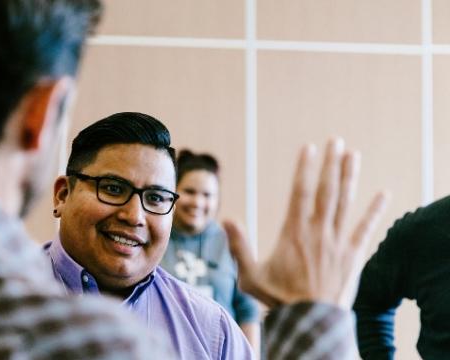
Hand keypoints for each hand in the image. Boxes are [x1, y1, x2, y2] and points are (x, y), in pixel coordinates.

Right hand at [225, 138, 388, 307]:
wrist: (310, 320)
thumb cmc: (279, 299)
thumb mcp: (250, 274)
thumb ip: (239, 246)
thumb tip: (225, 219)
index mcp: (293, 232)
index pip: (300, 192)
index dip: (304, 168)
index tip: (308, 147)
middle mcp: (318, 231)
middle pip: (326, 191)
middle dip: (331, 164)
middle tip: (335, 140)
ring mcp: (337, 242)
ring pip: (345, 203)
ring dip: (349, 177)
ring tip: (353, 154)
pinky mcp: (352, 255)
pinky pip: (365, 228)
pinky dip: (375, 210)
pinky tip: (384, 193)